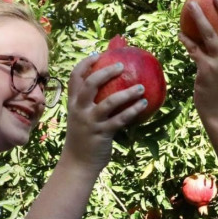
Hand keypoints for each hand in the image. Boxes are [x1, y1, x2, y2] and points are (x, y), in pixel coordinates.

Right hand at [60, 55, 147, 172]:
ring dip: (127, 93)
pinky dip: (133, 111)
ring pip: (109, 102)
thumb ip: (90, 103)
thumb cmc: (84, 137)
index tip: (99, 55)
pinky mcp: (102, 133)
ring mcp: (90, 121)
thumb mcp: (81, 118)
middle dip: (106, 72)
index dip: (86, 63)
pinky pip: (120, 119)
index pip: (75, 77)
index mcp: (73, 103)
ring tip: (141, 87)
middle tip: (122, 66)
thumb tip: (111, 87)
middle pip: (91, 84)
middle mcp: (79, 109)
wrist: (77, 163)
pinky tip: (144, 104)